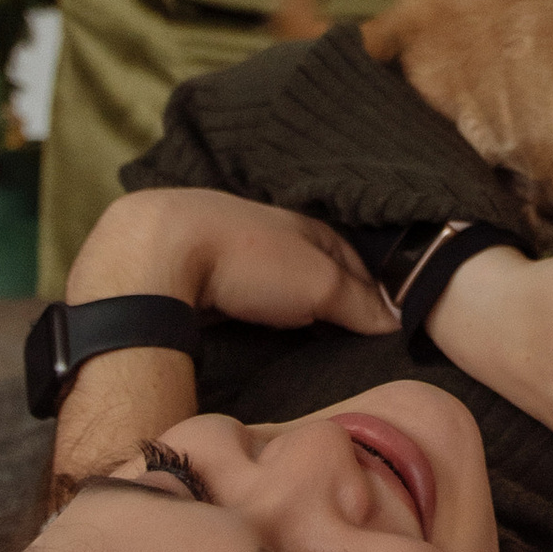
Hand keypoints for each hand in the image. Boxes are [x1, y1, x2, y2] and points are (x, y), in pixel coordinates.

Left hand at [64, 186, 397, 334]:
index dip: (370, 287)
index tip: (385, 320)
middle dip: (331, 287)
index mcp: (304, 224)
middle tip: (349, 326)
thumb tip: (394, 320)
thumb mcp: (318, 283)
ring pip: (272, 272)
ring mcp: (228, 243)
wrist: (158, 252)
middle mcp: (268, 228)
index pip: (352, 256)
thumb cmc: (247, 261)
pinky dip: (254, 300)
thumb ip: (357, 300)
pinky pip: (237, 285)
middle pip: (313, 261)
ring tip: (306, 326)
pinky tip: (255, 317)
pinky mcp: (193, 265)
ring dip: (289, 294)